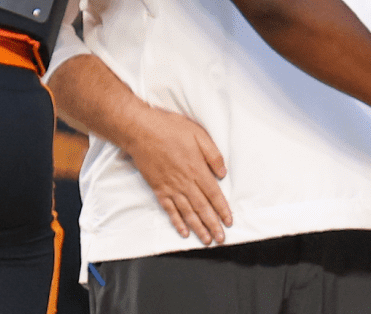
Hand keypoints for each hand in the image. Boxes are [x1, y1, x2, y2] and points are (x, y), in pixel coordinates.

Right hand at [122, 105, 231, 245]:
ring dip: (198, 228)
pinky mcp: (158, 189)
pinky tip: (184, 232)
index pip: (214, 194)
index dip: (222, 209)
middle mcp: (185, 182)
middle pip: (202, 208)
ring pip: (187, 212)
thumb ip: (212, 154)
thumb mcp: (198, 134)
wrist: (141, 131)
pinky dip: (177, 222)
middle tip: (220, 239)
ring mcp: (171, 187)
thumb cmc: (170, 129)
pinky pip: (170, 210)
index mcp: (197, 169)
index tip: (229, 221)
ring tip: (206, 240)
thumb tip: (223, 172)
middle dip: (213, 225)